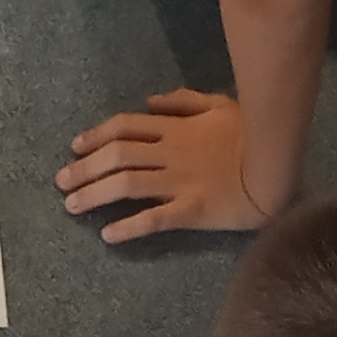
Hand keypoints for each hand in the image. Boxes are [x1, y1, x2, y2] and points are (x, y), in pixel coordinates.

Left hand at [55, 88, 266, 244]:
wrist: (277, 168)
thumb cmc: (250, 134)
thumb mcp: (218, 104)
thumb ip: (183, 102)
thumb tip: (150, 102)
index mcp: (174, 129)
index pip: (124, 128)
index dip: (96, 136)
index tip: (75, 147)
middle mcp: (169, 153)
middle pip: (116, 156)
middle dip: (84, 168)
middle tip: (60, 181)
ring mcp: (179, 182)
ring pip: (126, 185)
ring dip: (95, 194)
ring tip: (72, 206)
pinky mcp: (191, 210)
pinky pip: (155, 218)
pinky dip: (129, 226)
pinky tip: (108, 234)